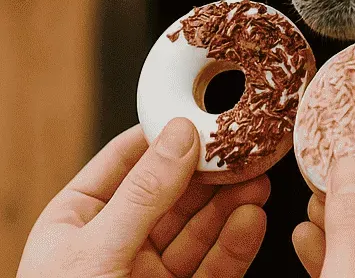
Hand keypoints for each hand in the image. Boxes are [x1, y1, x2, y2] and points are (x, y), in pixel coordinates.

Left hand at [17, 117, 269, 277]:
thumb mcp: (96, 256)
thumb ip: (144, 195)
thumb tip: (181, 133)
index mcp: (78, 222)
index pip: (127, 159)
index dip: (166, 133)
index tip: (206, 110)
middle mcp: (116, 243)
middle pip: (173, 190)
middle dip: (212, 168)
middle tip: (247, 144)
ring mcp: (149, 275)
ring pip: (199, 225)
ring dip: (231, 200)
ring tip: (259, 177)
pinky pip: (213, 264)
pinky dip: (236, 241)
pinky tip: (253, 219)